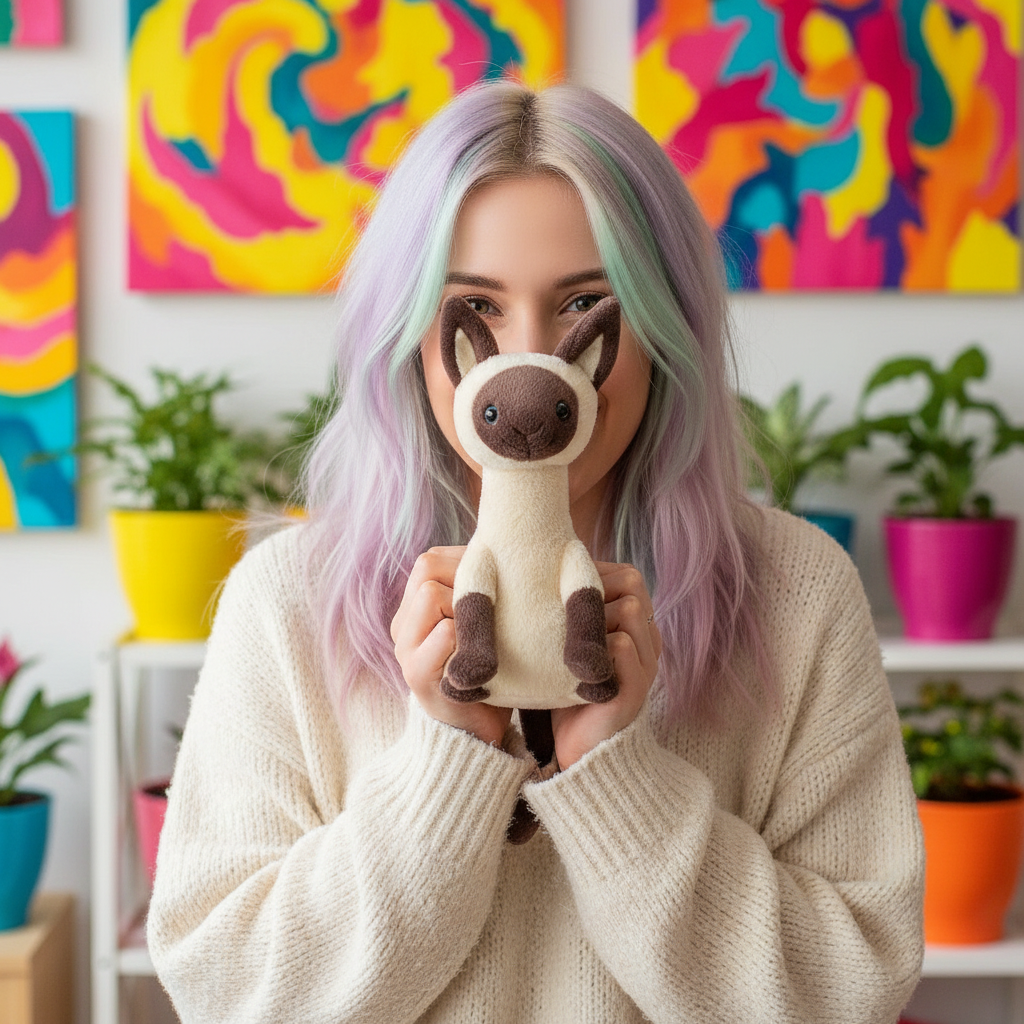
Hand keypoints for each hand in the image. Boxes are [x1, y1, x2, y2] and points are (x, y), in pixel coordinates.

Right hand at [391, 547, 511, 747]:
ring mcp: (405, 648)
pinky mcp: (416, 674)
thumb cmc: (489, 666)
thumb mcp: (480, 620)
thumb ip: (478, 589)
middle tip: (492, 607)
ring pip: (430, 594)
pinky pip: (442, 634)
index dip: (466, 561)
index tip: (496, 582)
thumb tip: (504, 546)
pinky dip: (466, 637)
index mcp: (414, 606)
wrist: (479, 730)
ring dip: (466, 607)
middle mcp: (403, 623)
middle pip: (427, 568)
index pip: (431, 558)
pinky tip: (483, 654)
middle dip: (467, 580)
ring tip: (485, 631)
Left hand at [551, 563, 661, 768]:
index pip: (628, 575)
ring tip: (560, 632)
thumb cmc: (566, 690)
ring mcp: (645, 666)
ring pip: (629, 608)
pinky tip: (565, 660)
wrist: (576, 752)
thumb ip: (573, 611)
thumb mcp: (572, 643)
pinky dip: (590, 646)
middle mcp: (648, 642)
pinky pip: (619, 645)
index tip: (556, 587)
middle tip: (557, 608)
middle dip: (591, 589)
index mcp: (637, 628)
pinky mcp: (634, 690)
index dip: (591, 573)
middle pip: (632, 583)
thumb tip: (542, 566)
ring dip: (590, 615)